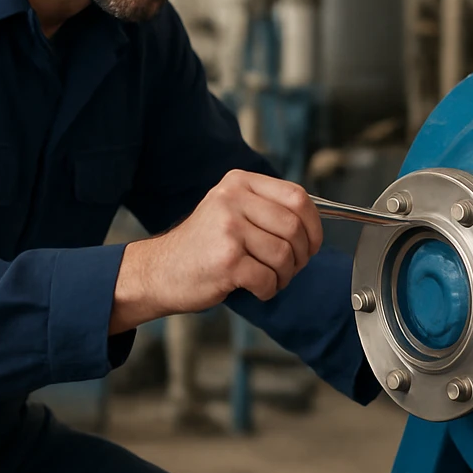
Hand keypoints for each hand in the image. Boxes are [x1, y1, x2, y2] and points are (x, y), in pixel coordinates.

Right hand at [110, 171, 323, 332]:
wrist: (159, 271)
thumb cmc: (203, 245)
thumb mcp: (231, 210)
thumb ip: (267, 207)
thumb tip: (314, 222)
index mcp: (239, 182)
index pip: (297, 197)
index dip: (313, 225)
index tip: (311, 244)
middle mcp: (232, 199)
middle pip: (294, 228)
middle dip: (301, 255)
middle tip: (290, 268)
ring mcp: (228, 229)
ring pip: (284, 255)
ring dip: (284, 276)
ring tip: (270, 279)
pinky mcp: (226, 260)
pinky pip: (268, 278)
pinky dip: (268, 290)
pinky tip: (256, 289)